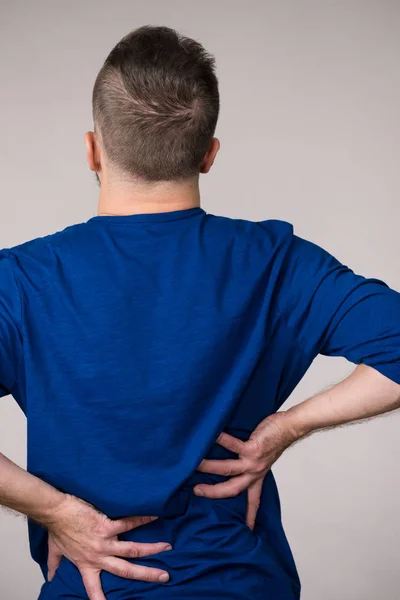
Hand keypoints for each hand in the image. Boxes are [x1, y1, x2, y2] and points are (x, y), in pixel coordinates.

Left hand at [45, 494, 171, 599]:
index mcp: (86, 565)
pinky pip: (128, 523)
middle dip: (146, 574)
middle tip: (164, 576)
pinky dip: (142, 519)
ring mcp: (104, 542)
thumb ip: (55, 565)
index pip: (94, 589)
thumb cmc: (57, 529)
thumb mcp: (55, 551)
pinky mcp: (106, 526)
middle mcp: (98, 557)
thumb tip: (51, 577)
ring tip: (167, 547)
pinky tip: (155, 515)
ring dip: (152, 549)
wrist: (55, 511)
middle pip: (126, 570)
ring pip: (132, 550)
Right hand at [194, 411, 297, 529]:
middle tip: (196, 491)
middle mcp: (254, 472)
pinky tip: (211, 435)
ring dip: (209, 467)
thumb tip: (227, 457)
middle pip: (232, 489)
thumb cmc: (274, 438)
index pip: (253, 501)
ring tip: (194, 464)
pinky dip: (221, 440)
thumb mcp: (262, 457)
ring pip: (228, 469)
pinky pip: (233, 444)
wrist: (289, 427)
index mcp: (257, 476)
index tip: (247, 529)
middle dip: (213, 493)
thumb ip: (247, 461)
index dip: (249, 516)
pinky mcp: (253, 449)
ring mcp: (253, 462)